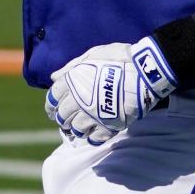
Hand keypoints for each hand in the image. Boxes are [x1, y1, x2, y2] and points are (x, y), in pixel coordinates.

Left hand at [45, 36, 177, 144]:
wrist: (143, 71)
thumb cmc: (118, 58)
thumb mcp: (92, 55)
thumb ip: (71, 67)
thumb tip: (53, 77)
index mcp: (72, 82)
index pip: (53, 98)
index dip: (51, 105)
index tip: (52, 110)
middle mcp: (78, 100)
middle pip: (62, 116)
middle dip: (62, 118)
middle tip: (65, 120)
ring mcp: (92, 114)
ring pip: (76, 129)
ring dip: (76, 129)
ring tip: (79, 128)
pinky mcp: (108, 125)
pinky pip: (94, 138)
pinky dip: (92, 138)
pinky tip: (93, 134)